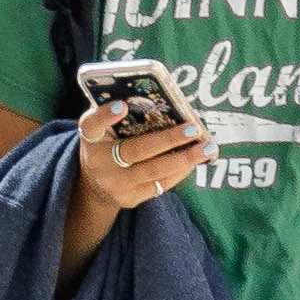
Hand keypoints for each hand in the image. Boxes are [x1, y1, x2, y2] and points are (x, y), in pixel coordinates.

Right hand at [74, 102, 213, 216]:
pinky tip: (197, 158)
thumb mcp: (103, 128)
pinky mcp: (131, 199)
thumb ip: (119, 114)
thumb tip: (158, 99)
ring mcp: (116, 185)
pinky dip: (181, 170)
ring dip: (184, 158)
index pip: (92, 125)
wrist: (95, 185)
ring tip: (207, 147)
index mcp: (91, 138)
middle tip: (193, 128)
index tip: (121, 106)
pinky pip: (161, 184)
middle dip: (167, 139)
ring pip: (154, 170)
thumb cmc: (106, 144)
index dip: (105, 116)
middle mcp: (100, 163)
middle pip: (135, 150)